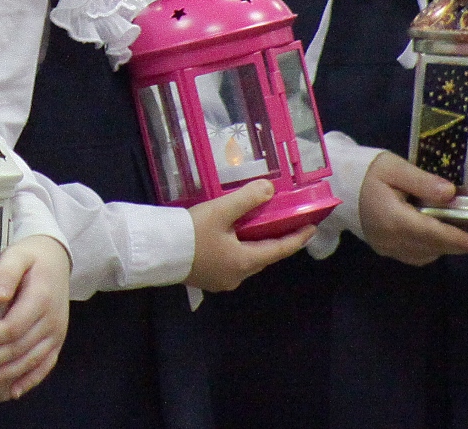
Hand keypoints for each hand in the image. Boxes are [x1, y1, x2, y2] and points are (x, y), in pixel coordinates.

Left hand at [0, 236, 70, 405]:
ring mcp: (57, 333)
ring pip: (31, 361)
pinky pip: (46, 365)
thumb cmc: (31, 256)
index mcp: (41, 299)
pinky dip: (30, 380)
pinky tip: (12, 391)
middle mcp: (53, 321)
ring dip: (6, 374)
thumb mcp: (17, 256)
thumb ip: (6, 274)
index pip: (13, 327)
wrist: (57, 259)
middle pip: (20, 348)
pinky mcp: (57, 341)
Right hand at [186, 179, 316, 290]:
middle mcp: (236, 275)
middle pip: (263, 257)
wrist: (155, 252)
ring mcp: (220, 280)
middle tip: (284, 224)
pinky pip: (230, 264)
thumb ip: (246, 199)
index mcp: (244, 261)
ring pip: (246, 261)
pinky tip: (229, 239)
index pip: (279, 249)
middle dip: (275, 241)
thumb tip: (270, 188)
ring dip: (254, 246)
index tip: (312, 227)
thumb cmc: (190, 233)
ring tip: (255, 228)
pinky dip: (237, 251)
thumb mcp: (220, 211)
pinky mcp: (206, 278)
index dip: (297, 238)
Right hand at [359, 152, 467, 266]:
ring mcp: (387, 247)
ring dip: (447, 247)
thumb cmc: (363, 171)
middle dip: (461, 245)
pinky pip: (416, 255)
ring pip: (427, 253)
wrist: (331, 184)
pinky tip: (437, 236)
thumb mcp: (392, 167)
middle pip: (435, 246)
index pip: (434, 233)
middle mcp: (392, 239)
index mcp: (394, 219)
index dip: (461, 240)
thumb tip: (450, 193)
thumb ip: (421, 181)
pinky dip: (431, 248)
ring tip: (465, 236)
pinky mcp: (385, 248)